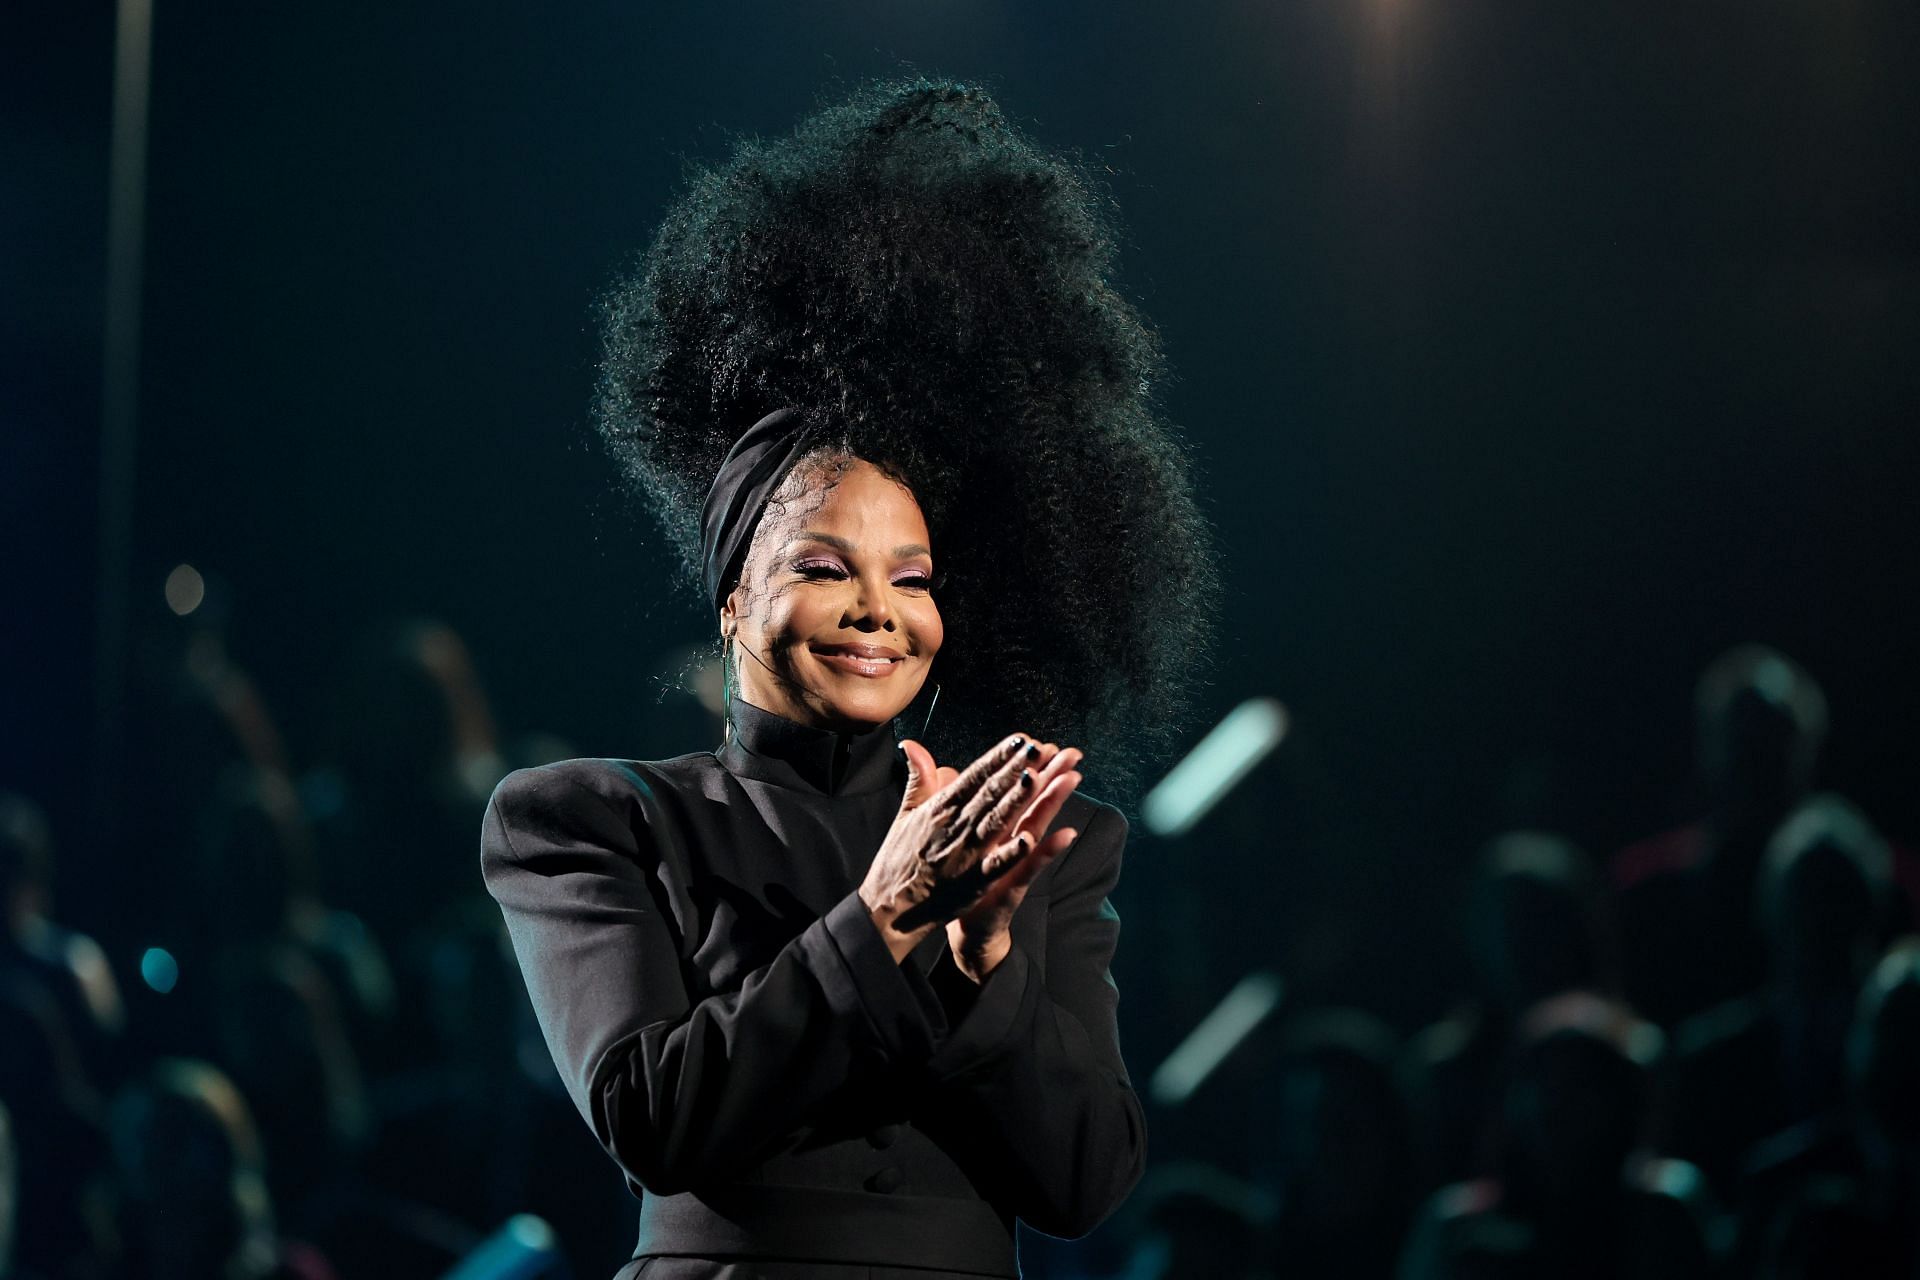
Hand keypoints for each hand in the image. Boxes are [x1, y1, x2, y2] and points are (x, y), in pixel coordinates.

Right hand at [859, 732, 1052, 961]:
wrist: (889, 908)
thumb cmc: (898, 861)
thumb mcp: (905, 814)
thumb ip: (918, 779)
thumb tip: (912, 745)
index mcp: (940, 808)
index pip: (975, 776)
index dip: (998, 757)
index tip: (1021, 740)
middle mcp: (954, 826)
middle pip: (990, 793)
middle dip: (1015, 769)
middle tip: (1038, 748)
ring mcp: (965, 854)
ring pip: (996, 821)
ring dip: (1017, 799)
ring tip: (1036, 777)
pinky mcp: (973, 882)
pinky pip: (996, 865)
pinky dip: (1011, 852)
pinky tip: (1030, 839)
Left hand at [947, 744, 1083, 981]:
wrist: (964, 925)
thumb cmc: (962, 879)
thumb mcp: (956, 837)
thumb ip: (954, 803)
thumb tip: (946, 769)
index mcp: (995, 824)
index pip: (1011, 788)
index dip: (1024, 765)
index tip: (1040, 741)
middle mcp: (1010, 838)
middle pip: (1032, 800)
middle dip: (1051, 773)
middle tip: (1072, 751)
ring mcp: (1015, 860)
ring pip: (1038, 824)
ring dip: (1055, 802)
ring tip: (1072, 778)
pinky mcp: (1013, 884)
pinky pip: (1032, 865)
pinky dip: (1047, 851)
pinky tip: (1064, 835)